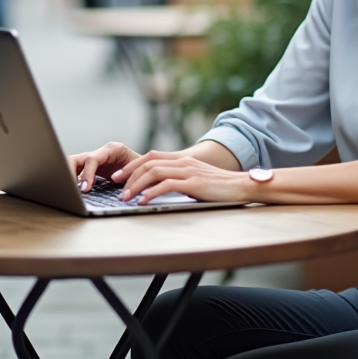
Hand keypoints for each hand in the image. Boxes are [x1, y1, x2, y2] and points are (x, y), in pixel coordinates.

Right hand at [68, 142, 142, 192]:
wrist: (148, 167)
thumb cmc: (145, 168)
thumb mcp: (140, 170)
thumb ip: (130, 176)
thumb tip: (120, 187)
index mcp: (113, 149)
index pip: (93, 159)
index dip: (87, 174)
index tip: (85, 189)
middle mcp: (101, 153)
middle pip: (75, 158)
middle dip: (69, 173)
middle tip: (71, 190)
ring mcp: (94, 160)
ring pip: (72, 164)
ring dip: (68, 177)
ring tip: (69, 192)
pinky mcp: (91, 169)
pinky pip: (76, 172)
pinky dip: (72, 181)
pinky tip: (73, 192)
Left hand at [111, 151, 250, 204]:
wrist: (241, 185)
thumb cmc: (219, 186)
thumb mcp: (196, 179)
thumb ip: (180, 179)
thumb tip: (160, 188)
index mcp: (182, 160)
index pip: (150, 156)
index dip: (132, 165)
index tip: (119, 177)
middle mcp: (183, 162)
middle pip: (148, 163)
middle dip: (128, 175)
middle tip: (116, 187)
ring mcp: (187, 172)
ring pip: (153, 173)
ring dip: (136, 185)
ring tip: (126, 198)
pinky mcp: (193, 184)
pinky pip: (166, 186)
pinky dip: (151, 193)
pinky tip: (143, 202)